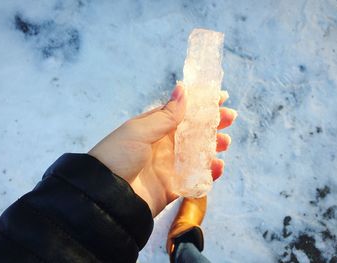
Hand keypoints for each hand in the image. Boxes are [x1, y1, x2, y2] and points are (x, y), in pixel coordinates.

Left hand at [88, 85, 236, 215]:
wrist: (106, 197)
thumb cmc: (119, 156)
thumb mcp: (140, 131)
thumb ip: (166, 115)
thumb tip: (182, 89)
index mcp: (154, 128)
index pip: (182, 113)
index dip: (201, 105)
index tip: (220, 97)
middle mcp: (163, 145)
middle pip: (194, 132)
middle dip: (213, 124)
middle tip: (230, 118)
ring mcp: (170, 166)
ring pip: (198, 154)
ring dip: (214, 147)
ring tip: (225, 142)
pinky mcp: (174, 187)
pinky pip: (196, 179)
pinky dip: (210, 173)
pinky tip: (218, 166)